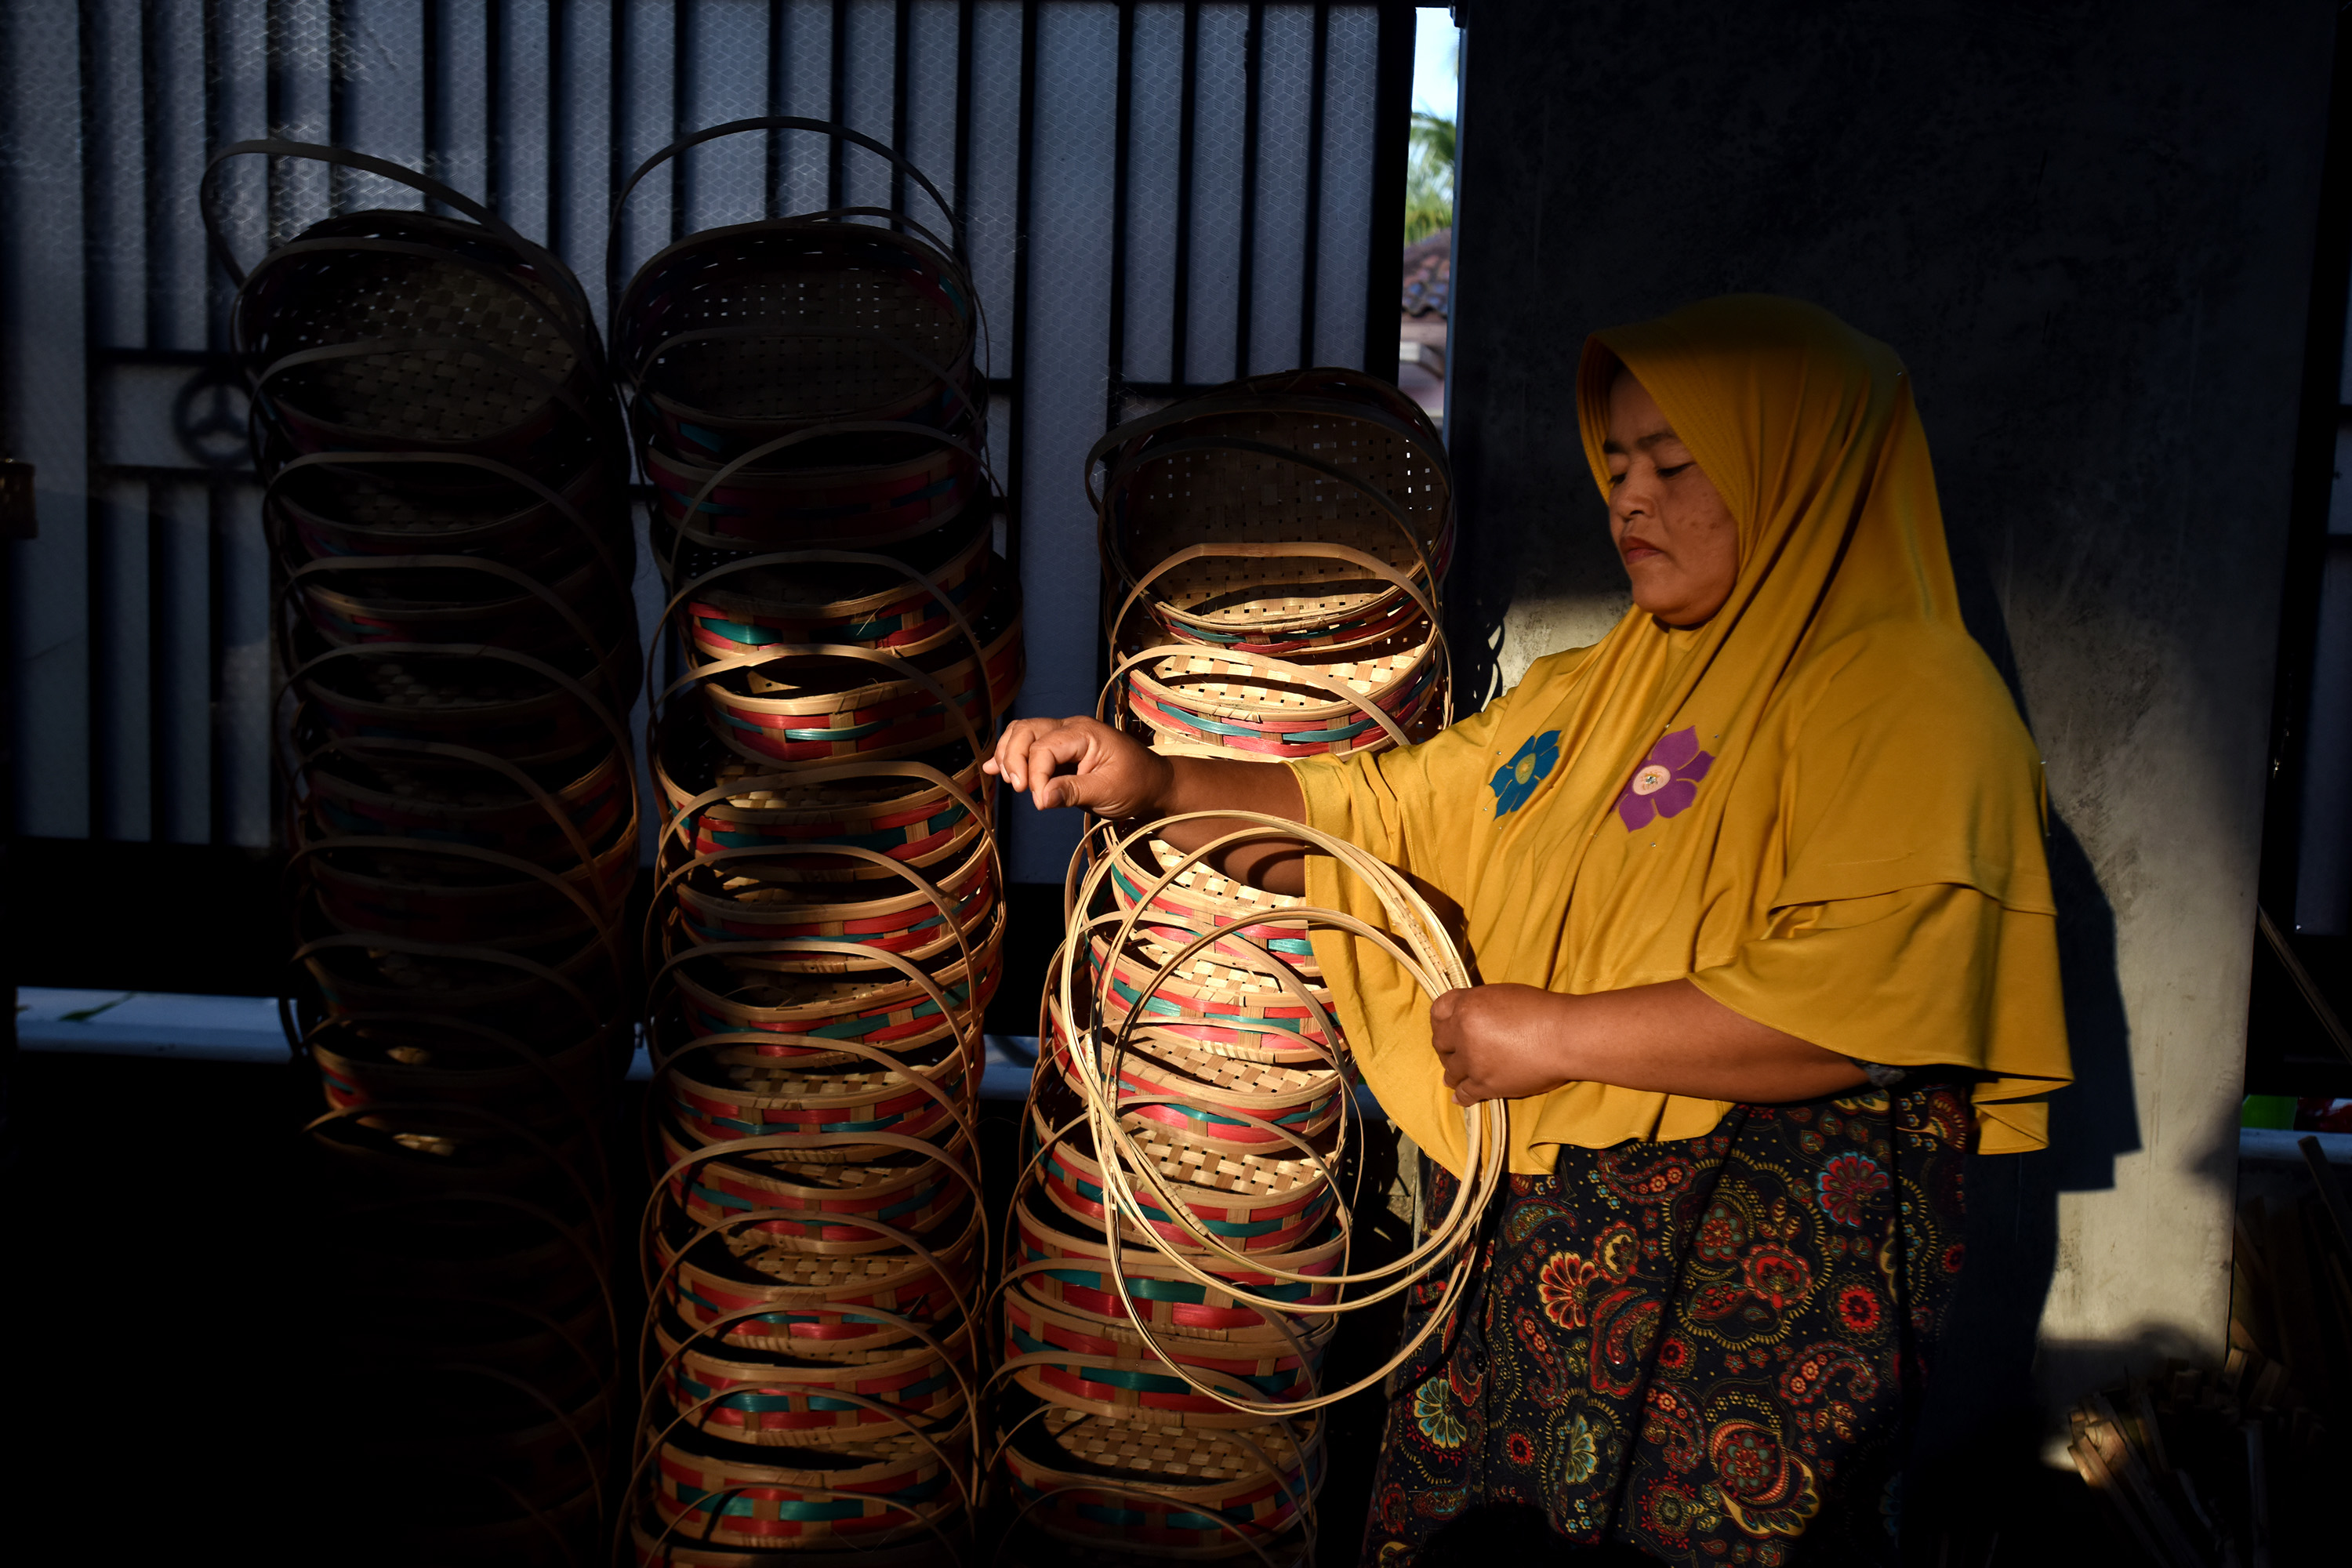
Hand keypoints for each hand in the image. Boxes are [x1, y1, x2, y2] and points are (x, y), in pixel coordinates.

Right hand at [983, 715, 1172, 814]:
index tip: (1039, 801)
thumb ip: (1072, 792)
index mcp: (1084, 733)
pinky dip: (1010, 755)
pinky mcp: (1059, 750)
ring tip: (1012, 782)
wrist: (1153, 784)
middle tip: (1020, 789)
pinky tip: (994, 769)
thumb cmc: (1136, 785)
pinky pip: (1028, 743)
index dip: (1035, 775)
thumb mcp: (1107, 791)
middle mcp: (1069, 728)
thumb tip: (1039, 798)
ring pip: (1022, 733)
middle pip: (1025, 731)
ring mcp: (1063, 736)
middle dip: (1014, 759)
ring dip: (1010, 755)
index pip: (1044, 748)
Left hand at [1430, 983, 1575, 1104]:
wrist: (1565, 1037)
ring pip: (1451, 1070)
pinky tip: (1460, 1097)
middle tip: (1453, 1052)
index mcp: (1468, 1006)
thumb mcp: (1503, 994)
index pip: (1438, 1010)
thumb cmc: (1543, 1012)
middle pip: (1440, 1042)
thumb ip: (1479, 1005)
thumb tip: (1471, 1016)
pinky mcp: (1485, 1084)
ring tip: (1456, 1076)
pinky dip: (1462, 1096)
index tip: (1445, 1027)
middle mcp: (1464, 1032)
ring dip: (1454, 1073)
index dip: (1441, 1020)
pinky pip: (1465, 1093)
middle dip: (1446, 1048)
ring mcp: (1473, 1060)